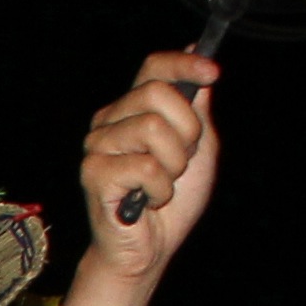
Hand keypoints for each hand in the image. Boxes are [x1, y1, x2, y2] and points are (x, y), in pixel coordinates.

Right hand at [80, 53, 221, 280]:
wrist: (150, 249)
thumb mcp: (199, 149)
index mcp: (132, 110)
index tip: (212, 72)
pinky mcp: (93, 173)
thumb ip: (197, 109)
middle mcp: (109, 121)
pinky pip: (145, 166)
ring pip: (151, 128)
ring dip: (172, 165)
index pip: (153, 67)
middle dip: (185, 129)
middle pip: (155, 92)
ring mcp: (97, 146)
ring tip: (162, 185)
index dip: (183, 64)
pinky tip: (147, 201)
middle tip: (181, 161)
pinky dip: (159, 189)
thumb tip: (197, 57)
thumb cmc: (171, 202)